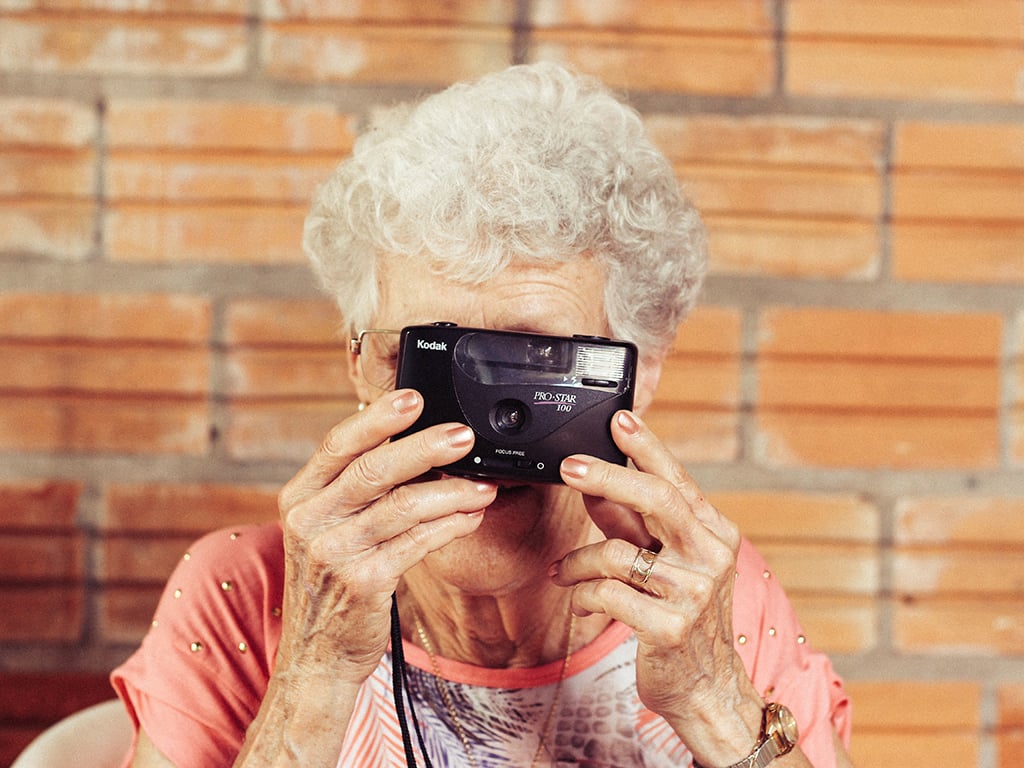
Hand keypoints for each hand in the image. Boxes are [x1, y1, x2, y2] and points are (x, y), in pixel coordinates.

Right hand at [274, 389, 496, 685]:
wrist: (316, 655)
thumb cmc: (331, 583)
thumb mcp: (327, 530)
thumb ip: (356, 490)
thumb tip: (414, 444)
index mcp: (299, 498)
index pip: (338, 445)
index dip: (377, 419)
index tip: (413, 397)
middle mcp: (310, 522)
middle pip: (374, 470)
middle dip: (425, 447)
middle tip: (464, 435)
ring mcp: (334, 553)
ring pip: (404, 507)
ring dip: (452, 492)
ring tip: (483, 484)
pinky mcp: (364, 583)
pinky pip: (418, 543)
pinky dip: (451, 525)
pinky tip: (471, 516)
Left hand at [551, 409, 763, 764]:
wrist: (707, 688)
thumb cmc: (682, 617)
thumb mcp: (664, 562)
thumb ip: (632, 524)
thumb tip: (594, 485)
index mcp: (714, 534)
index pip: (677, 480)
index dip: (646, 447)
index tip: (618, 419)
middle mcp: (711, 557)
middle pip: (656, 499)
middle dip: (606, 477)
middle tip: (568, 467)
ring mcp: (694, 593)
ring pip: (616, 552)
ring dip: (577, 562)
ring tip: (563, 573)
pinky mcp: (671, 627)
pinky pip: (607, 593)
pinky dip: (582, 595)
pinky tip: (580, 602)